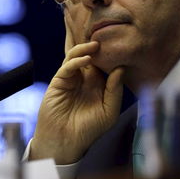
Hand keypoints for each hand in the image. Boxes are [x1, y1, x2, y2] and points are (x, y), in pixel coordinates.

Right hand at [29, 41, 124, 163]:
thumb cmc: (89, 129)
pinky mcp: (59, 81)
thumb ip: (114, 90)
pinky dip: (75, 61)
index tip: (121, 46)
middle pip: (90, 58)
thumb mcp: (109, 111)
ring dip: (85, 50)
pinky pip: (67, 67)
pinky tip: (86, 59)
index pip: (104, 66)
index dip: (110, 56)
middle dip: (97, 48)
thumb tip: (120, 69)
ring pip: (76, 58)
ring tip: (95, 44)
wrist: (66, 140)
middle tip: (107, 38)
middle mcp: (84, 80)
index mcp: (98, 86)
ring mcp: (71, 79)